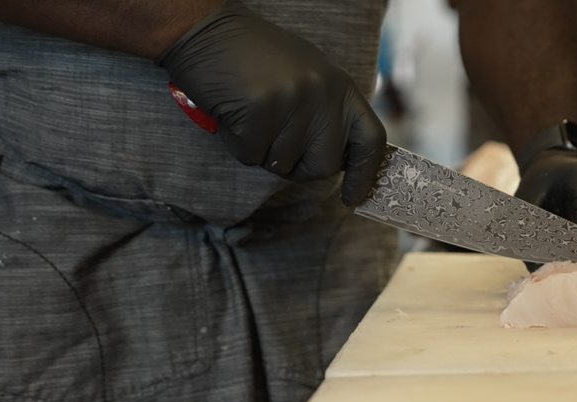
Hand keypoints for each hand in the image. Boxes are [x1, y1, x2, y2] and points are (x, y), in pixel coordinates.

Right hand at [158, 0, 385, 205]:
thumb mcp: (307, 78)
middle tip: (274, 139)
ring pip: (282, 164)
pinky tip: (233, 113)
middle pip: (325, 165)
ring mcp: (293, 101)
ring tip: (251, 112)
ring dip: (262, 150)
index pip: (370, 140)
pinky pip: (250, 155)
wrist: (205, 29)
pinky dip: (237, 143)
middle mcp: (324, 94)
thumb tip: (342, 160)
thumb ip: (328, 114)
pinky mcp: (260, 109)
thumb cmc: (255, 58)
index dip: (365, 174)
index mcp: (341, 86)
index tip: (353, 198)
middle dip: (298, 166)